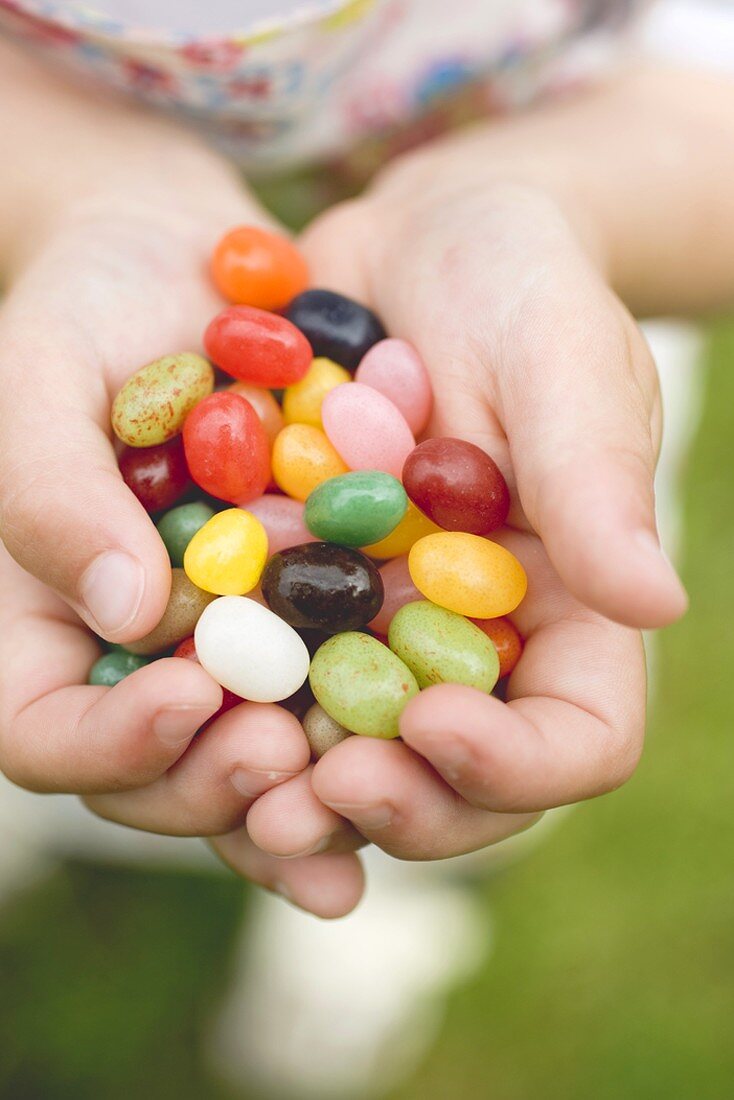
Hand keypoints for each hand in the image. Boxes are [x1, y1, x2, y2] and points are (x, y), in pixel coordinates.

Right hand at [0, 177, 362, 917]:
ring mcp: (218, 653)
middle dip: (216, 783)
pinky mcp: (301, 628)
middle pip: (153, 779)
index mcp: (38, 626)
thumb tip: (124, 613)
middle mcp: (128, 663)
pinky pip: (327, 703)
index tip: (187, 694)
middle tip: (286, 751)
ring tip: (363, 782)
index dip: (107, 742)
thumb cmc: (91, 310)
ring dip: (300, 796)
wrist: (196, 278)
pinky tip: (423, 745)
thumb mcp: (41, 374)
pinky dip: (365, 735)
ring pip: (245, 763)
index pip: (41, 732)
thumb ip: (51, 490)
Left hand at [242, 130, 674, 871]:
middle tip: (305, 799)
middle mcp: (480, 640)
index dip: (514, 763)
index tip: (429, 723)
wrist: (414, 242)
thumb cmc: (518, 282)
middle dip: (390, 805)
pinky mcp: (306, 596)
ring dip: (294, 789)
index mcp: (570, 608)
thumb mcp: (562, 362)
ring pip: (353, 753)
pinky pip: (272, 678)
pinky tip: (172, 708)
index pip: (578, 737)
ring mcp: (387, 626)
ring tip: (236, 786)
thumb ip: (597, 481)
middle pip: (455, 780)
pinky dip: (230, 709)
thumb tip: (658, 604)